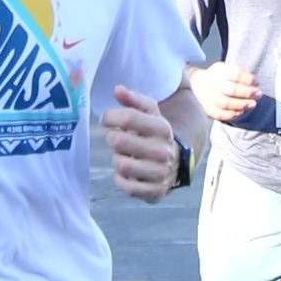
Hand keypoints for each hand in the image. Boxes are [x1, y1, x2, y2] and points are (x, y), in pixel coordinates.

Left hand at [103, 83, 181, 201]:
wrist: (174, 162)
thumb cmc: (153, 134)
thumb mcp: (149, 113)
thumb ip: (133, 99)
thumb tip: (117, 89)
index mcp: (162, 128)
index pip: (128, 117)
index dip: (110, 117)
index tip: (105, 119)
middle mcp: (163, 151)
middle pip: (119, 141)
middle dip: (112, 139)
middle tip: (115, 139)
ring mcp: (160, 172)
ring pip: (122, 165)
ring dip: (116, 159)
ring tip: (122, 156)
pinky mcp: (156, 191)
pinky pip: (127, 187)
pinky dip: (120, 179)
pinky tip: (124, 173)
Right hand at [188, 59, 259, 125]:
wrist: (199, 83)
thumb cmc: (220, 76)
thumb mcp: (228, 67)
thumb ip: (240, 72)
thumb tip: (254, 82)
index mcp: (219, 71)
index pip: (235, 74)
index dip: (248, 79)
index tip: (257, 82)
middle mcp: (212, 83)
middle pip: (232, 90)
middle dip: (248, 93)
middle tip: (259, 94)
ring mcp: (209, 97)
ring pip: (226, 103)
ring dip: (242, 104)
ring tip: (253, 104)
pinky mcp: (208, 108)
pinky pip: (220, 114)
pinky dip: (232, 114)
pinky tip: (241, 112)